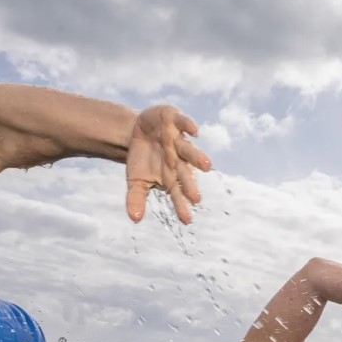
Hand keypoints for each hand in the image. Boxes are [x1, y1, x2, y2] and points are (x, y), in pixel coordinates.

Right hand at [125, 105, 211, 223]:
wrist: (139, 131)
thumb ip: (136, 198)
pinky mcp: (174, 121)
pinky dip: (188, 126)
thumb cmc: (142, 159)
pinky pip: (183, 123)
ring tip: (207, 166)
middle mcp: (177, 160)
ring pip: (189, 150)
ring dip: (197, 157)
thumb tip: (135, 219)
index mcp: (170, 176)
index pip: (177, 194)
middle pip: (185, 174)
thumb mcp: (135, 180)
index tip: (187, 221)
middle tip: (196, 198)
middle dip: (190, 185)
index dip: (181, 206)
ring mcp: (177, 140)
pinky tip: (194, 131)